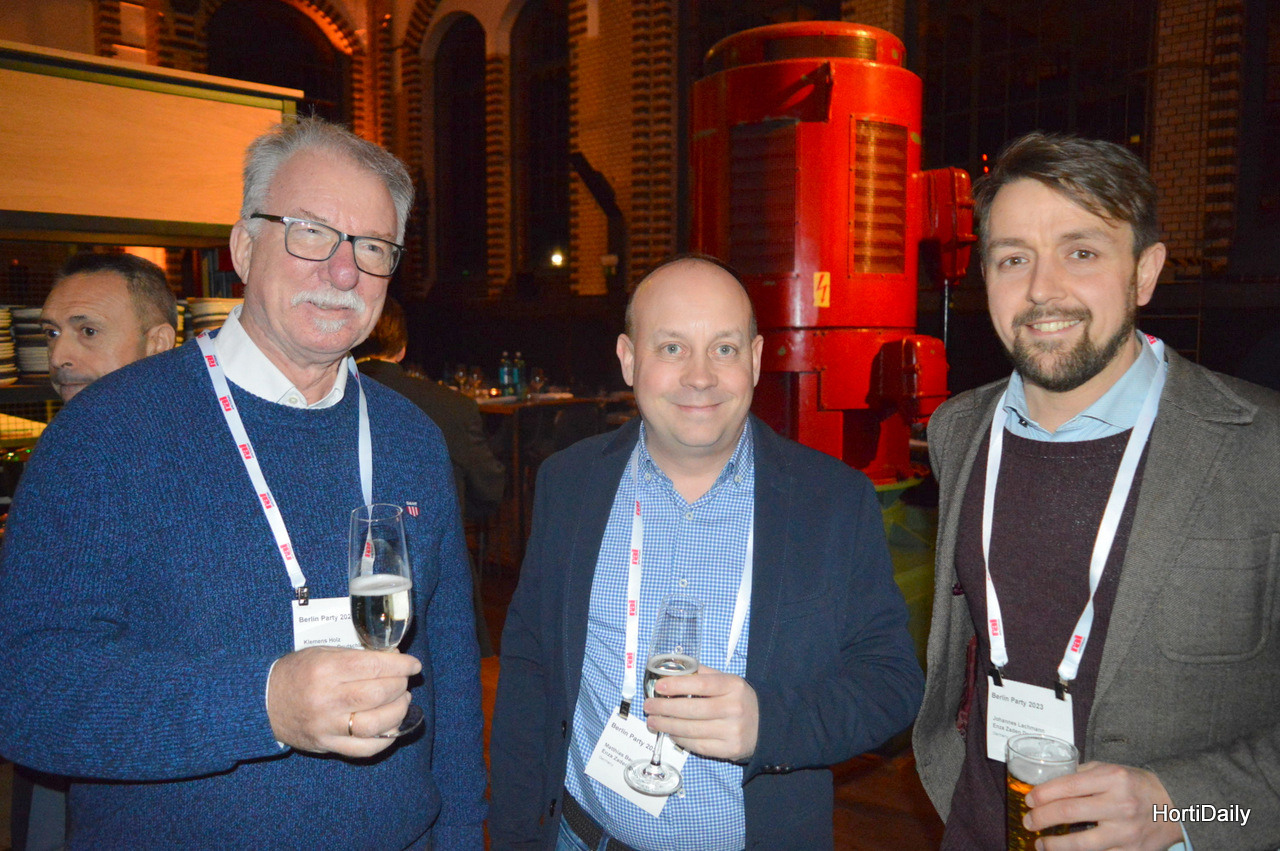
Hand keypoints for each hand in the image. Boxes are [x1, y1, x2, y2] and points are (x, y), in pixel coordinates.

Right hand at [267, 646, 421, 757]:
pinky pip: (364, 748)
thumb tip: (394, 660)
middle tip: (404, 682)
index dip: (400, 666)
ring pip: (375, 723)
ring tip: (402, 701)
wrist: (263, 702)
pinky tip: (392, 727)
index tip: (413, 665)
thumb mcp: (322, 653)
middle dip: (400, 686)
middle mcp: (326, 698)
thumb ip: (356, 656)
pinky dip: (385, 739)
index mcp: (325, 669)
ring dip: (398, 711)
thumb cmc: (296, 672)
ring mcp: (327, 725)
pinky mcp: (326, 744)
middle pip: (378, 694)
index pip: (373, 666)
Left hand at [642, 665, 757, 760]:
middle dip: (665, 708)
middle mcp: (734, 708)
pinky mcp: (729, 749)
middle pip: (693, 709)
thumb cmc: (738, 699)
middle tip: (649, 707)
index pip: (701, 684)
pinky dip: (680, 740)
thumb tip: (671, 672)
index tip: (659, 687)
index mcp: (733, 685)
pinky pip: (698, 746)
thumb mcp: (727, 681)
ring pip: (692, 730)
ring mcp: (732, 731)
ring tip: (653, 721)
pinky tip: (671, 733)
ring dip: (667, 726)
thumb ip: (702, 674)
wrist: (766, 725)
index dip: (677, 685)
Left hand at [1026, 761, 1183, 849]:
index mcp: (1113, 779)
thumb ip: (1081, 774)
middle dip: (1042, 818)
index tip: (1029, 800)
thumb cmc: (1136, 785)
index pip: (1068, 785)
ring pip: (1082, 843)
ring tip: (1040, 843)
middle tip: (1028, 821)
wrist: (1175, 806)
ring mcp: (1127, 832)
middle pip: (1070, 812)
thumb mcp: (1111, 769)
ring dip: (1055, 845)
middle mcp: (1120, 805)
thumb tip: (1048, 783)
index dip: (1043, 794)